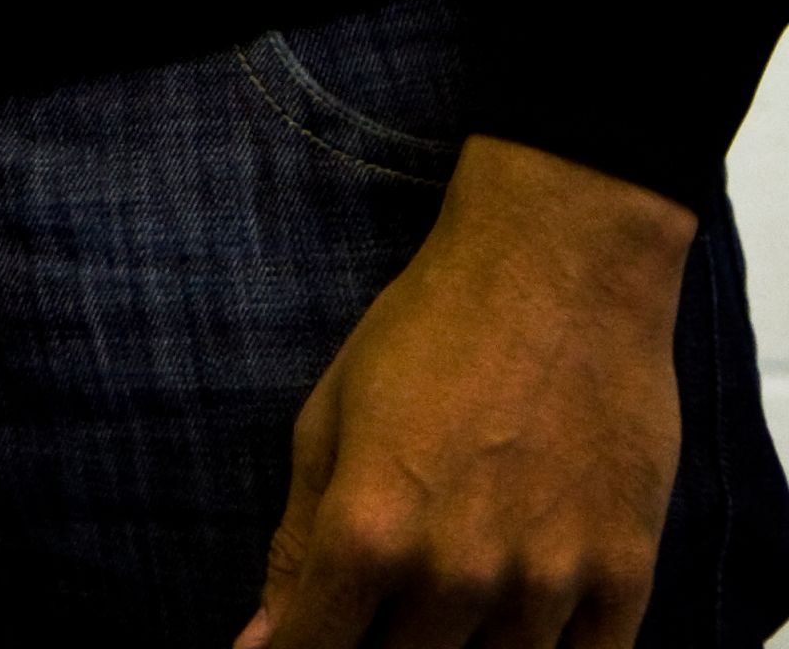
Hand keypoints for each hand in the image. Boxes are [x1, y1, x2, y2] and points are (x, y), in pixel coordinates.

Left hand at [243, 134, 693, 648]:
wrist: (559, 273)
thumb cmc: (429, 332)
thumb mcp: (328, 421)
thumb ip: (296, 542)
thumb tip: (260, 639)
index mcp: (368, 530)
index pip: (313, 648)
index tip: (292, 648)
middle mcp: (456, 571)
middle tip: (381, 608)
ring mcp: (547, 582)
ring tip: (447, 609)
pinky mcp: (624, 577)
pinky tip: (517, 634)